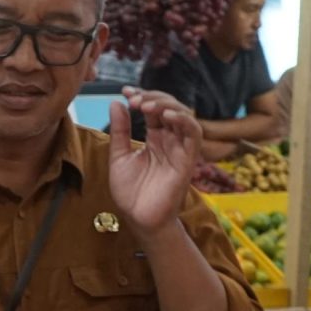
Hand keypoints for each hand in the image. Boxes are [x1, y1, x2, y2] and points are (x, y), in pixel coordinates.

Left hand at [107, 88, 203, 236]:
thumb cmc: (131, 192)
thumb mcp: (119, 156)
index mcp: (154, 138)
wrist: (139, 219)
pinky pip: (194, 134)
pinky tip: (166, 116)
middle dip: (152, 97)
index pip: (153, 109)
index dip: (142, 96)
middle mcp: (169, 140)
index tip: (125, 92)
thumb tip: (116, 103)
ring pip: (184, 115)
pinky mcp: (188, 160)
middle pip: (169, 107)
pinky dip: (183, 121)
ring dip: (167, 105)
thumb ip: (119, 131)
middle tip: (133, 99)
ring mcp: (180, 149)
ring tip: (146, 105)